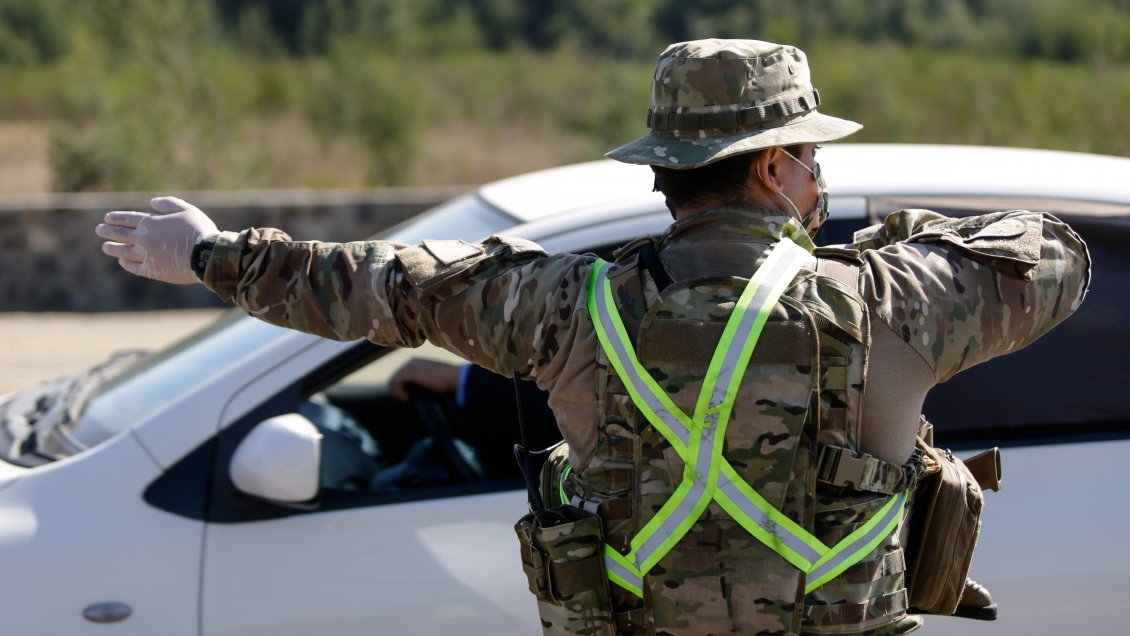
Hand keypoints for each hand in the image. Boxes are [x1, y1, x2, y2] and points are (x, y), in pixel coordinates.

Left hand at [95, 196, 218, 284]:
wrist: (206, 255)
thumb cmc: (199, 230)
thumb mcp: (186, 210)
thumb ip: (168, 204)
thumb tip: (151, 203)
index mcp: (151, 222)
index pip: (127, 219)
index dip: (116, 218)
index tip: (107, 218)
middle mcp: (144, 239)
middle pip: (121, 234)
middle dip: (108, 231)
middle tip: (99, 229)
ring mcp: (146, 255)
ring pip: (123, 251)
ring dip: (113, 247)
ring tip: (106, 246)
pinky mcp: (153, 270)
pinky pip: (134, 267)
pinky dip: (126, 263)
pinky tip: (122, 261)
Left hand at [389, 359, 462, 400]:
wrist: (453, 376)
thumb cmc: (448, 380)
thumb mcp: (433, 380)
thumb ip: (424, 382)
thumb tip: (415, 393)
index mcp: (418, 362)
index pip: (402, 373)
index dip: (402, 386)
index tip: (409, 396)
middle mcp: (412, 361)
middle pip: (396, 376)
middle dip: (399, 389)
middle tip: (407, 398)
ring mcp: (409, 366)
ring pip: (393, 380)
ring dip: (397, 391)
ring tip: (406, 398)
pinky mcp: (409, 372)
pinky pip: (395, 383)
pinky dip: (398, 392)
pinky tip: (407, 398)